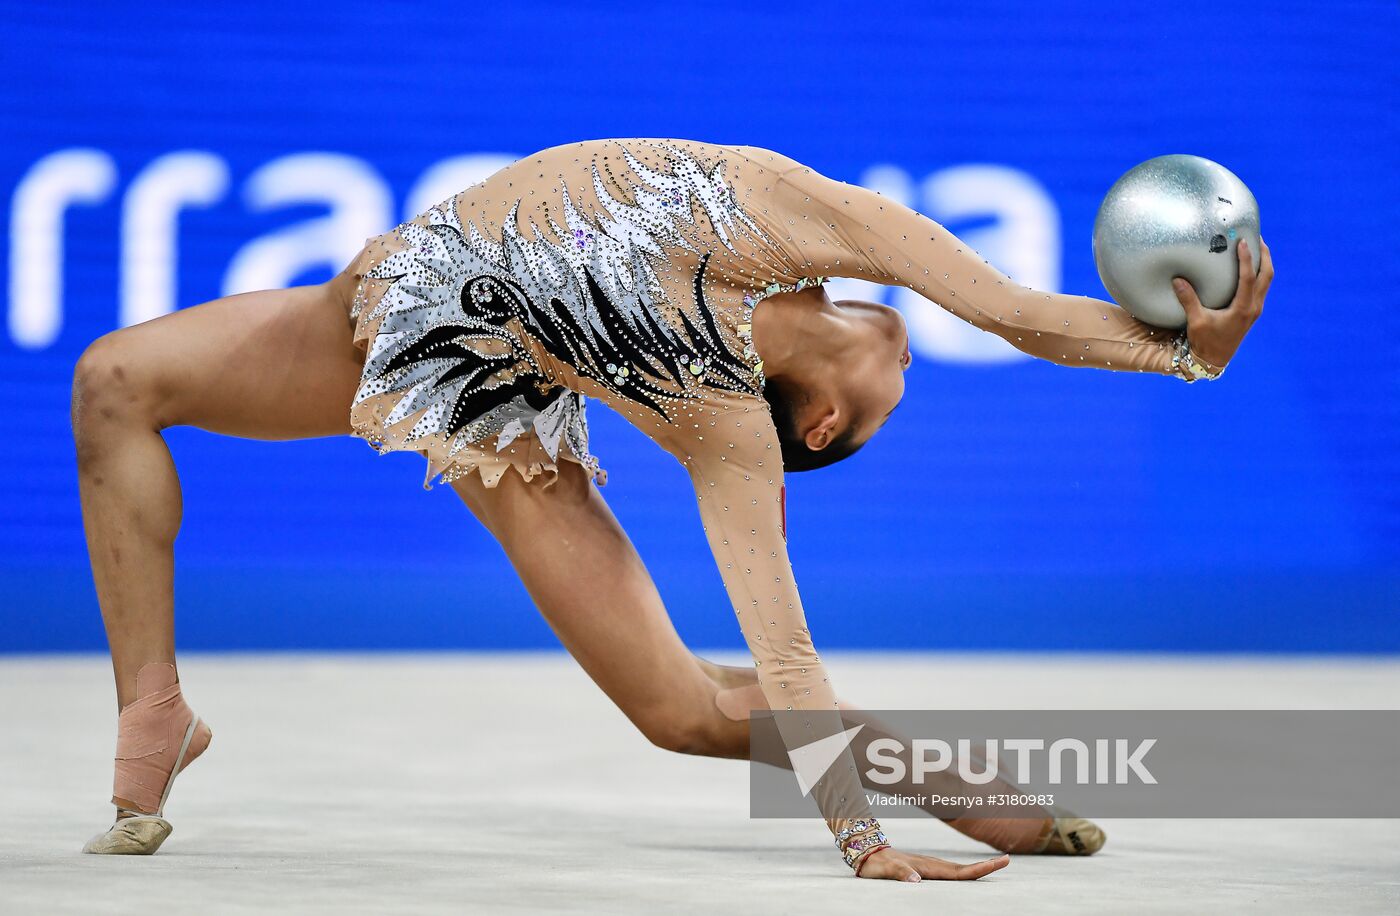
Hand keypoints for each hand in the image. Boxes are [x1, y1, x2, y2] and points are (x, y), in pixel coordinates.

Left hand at [856, 847, 1010, 881]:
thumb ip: (901, 874)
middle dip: (986, 866)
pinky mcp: (925, 868)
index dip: (982, 868)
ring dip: (976, 868)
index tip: (1001, 860)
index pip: (961, 871)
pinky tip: (966, 875)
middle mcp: (933, 865)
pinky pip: (950, 871)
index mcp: (929, 867)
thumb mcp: (887, 870)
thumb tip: (917, 882)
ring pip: (958, 869)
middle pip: (964, 868)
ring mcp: (930, 866)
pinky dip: (963, 871)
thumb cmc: (877, 864)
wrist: (867, 853)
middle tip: (1007, 860)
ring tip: (994, 867)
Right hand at [1171, 237, 1272, 368]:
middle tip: (1257, 238)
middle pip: (1267, 275)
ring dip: (1264, 263)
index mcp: (1242, 309)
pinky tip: (1249, 267)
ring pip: (1267, 281)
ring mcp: (1255, 309)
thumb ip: (1188, 300)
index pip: (1249, 278)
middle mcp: (1253, 307)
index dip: (1246, 259)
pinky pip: (1261, 287)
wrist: (1214, 359)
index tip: (1242, 242)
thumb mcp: (1196, 321)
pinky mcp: (1252, 311)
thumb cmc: (1205, 341)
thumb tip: (1177, 280)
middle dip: (1264, 255)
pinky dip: (1259, 273)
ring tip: (1256, 247)